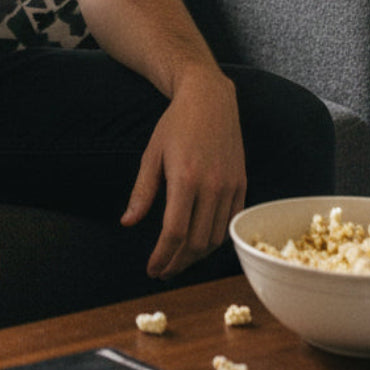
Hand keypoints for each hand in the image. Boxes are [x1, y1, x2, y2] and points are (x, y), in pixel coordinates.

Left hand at [121, 69, 245, 279]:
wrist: (209, 99)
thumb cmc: (175, 124)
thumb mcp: (152, 154)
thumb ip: (142, 192)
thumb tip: (127, 223)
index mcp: (185, 179)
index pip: (174, 233)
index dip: (162, 256)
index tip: (152, 269)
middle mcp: (212, 187)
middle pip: (196, 242)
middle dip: (178, 262)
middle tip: (163, 270)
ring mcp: (230, 187)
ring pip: (216, 238)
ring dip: (196, 256)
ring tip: (178, 260)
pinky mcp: (242, 185)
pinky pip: (231, 224)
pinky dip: (216, 240)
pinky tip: (199, 243)